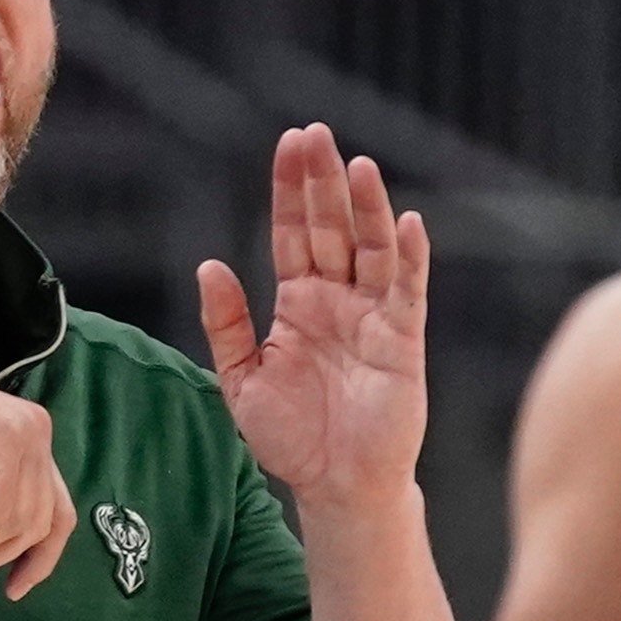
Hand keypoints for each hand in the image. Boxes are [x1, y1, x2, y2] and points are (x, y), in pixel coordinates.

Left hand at [198, 124, 430, 510]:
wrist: (335, 487)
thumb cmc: (292, 438)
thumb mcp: (241, 379)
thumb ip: (226, 324)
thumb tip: (209, 266)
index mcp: (299, 303)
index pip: (294, 233)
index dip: (291, 190)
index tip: (289, 144)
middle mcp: (338, 300)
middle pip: (332, 228)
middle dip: (324, 181)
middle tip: (316, 134)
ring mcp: (373, 316)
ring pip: (372, 249)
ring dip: (368, 207)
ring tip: (360, 165)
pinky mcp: (403, 341)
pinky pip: (407, 291)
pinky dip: (411, 257)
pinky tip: (408, 222)